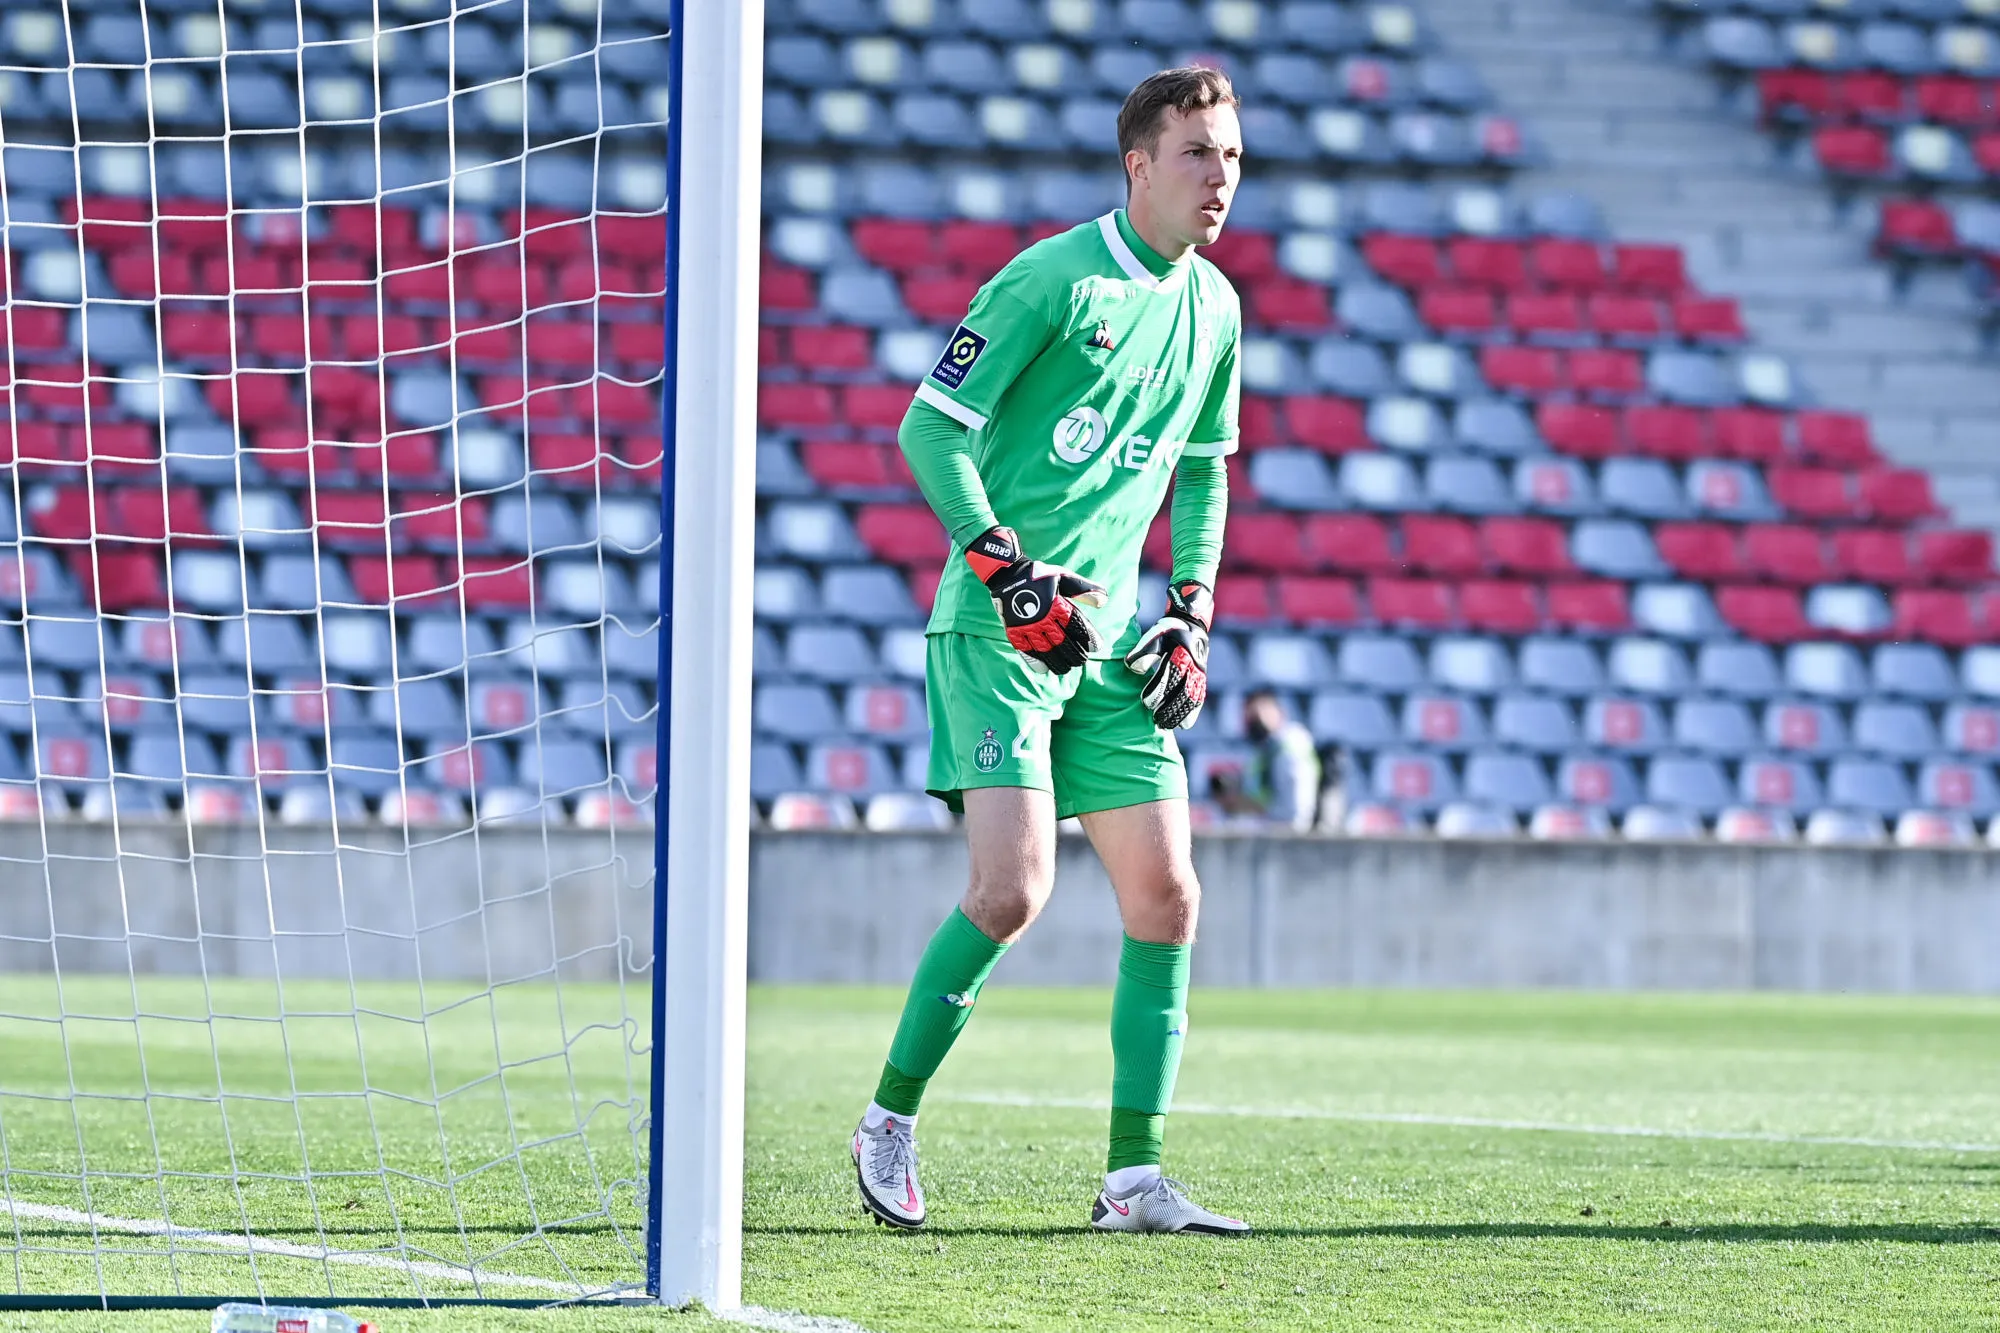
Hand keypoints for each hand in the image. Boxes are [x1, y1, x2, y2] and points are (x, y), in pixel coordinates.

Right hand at [964, 526, 1106, 673]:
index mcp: (1057, 605)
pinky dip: (1035, 662)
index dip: (1088, 638)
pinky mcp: (1014, 631)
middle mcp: (1043, 618)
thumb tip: (1104, 601)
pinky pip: (1025, 651)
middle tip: (1081, 660)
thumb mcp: (1064, 577)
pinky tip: (1044, 669)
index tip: (1096, 647)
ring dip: (1058, 662)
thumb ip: (1084, 590)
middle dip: (1075, 654)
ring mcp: (1028, 626)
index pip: (1077, 626)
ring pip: (1046, 650)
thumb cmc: (1040, 576)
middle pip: (1064, 643)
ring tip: (1066, 668)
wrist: (1008, 574)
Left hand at [1124, 580, 1211, 729]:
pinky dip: (1192, 712)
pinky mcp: (1202, 678)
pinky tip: (1185, 724)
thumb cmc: (1169, 630)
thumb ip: (1143, 651)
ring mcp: (1199, 673)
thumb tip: (1131, 667)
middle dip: (1169, 708)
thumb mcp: (1155, 635)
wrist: (1192, 622)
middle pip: (1181, 692)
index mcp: (1180, 654)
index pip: (1168, 677)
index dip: (1157, 691)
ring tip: (1168, 726)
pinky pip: (1199, 698)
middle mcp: (1192, 665)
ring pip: (1191, 698)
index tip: (1146, 703)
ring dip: (1180, 714)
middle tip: (1156, 721)